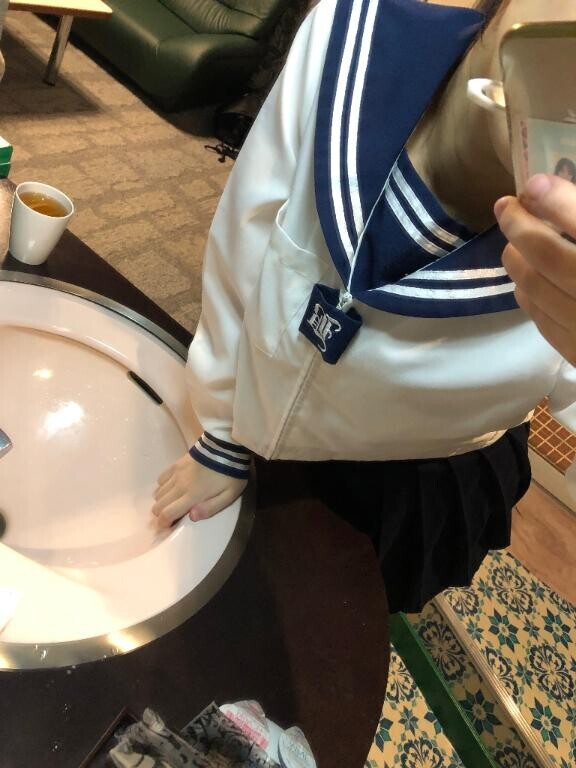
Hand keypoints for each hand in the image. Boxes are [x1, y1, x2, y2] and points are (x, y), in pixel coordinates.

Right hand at [152, 453, 246, 527]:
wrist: (226, 447)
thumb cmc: (230, 474)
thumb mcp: (228, 495)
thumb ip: (210, 508)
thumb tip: (191, 517)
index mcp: (191, 496)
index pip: (167, 514)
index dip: (163, 523)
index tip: (166, 527)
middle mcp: (179, 486)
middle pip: (158, 505)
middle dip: (160, 514)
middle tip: (169, 517)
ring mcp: (176, 474)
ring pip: (158, 493)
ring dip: (161, 501)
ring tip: (171, 504)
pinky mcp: (176, 464)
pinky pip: (161, 479)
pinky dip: (162, 487)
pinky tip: (172, 488)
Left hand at [495, 173, 575, 365]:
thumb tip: (555, 193)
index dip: (555, 199)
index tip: (533, 184)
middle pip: (550, 257)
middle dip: (521, 227)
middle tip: (508, 206)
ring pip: (537, 290)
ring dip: (517, 261)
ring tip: (514, 242)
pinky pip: (543, 323)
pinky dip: (528, 296)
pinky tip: (526, 281)